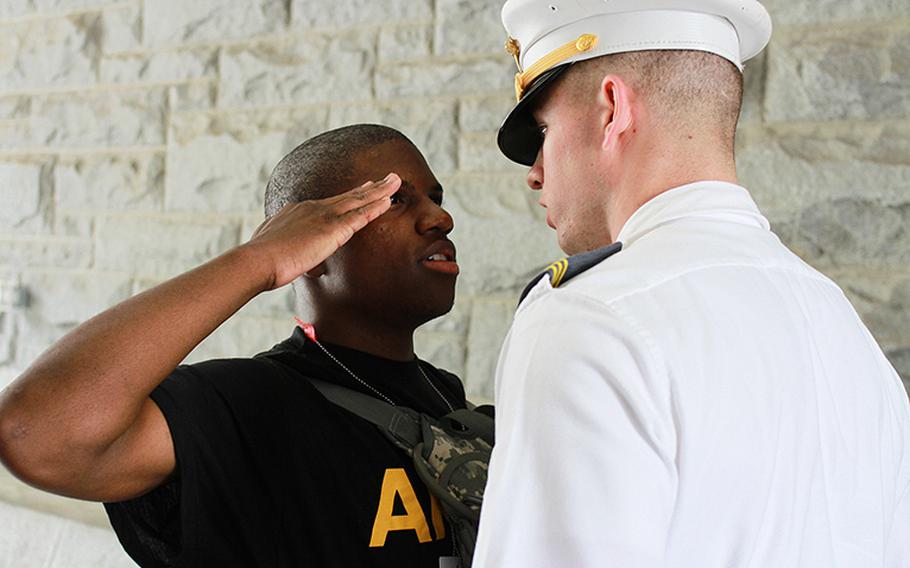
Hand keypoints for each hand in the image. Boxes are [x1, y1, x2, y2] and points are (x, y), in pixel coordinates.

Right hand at [245, 173, 401, 290]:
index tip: (364, 188)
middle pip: (349, 195)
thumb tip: (292, 260)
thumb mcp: (275, 247)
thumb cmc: (262, 260)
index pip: (331, 203)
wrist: (257, 260)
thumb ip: (288, 249)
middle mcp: (314, 208)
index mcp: (300, 211)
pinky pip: (360, 216)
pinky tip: (389, 201)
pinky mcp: (332, 229)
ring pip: (358, 200)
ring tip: (396, 181)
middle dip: (370, 187)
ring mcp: (324, 216)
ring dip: (380, 190)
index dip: (350, 196)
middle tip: (387, 178)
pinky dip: (376, 207)